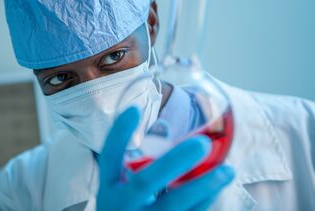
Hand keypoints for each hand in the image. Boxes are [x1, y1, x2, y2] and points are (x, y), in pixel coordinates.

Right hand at [97, 106, 234, 210]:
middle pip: (144, 182)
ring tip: (228, 170)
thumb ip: (142, 158)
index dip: (119, 133)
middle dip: (174, 161)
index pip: (110, 157)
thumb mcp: (125, 185)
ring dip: (203, 186)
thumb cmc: (129, 205)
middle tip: (202, 143)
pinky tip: (217, 186)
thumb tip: (165, 127)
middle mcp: (121, 206)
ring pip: (172, 205)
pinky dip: (204, 201)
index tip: (134, 108)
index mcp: (109, 188)